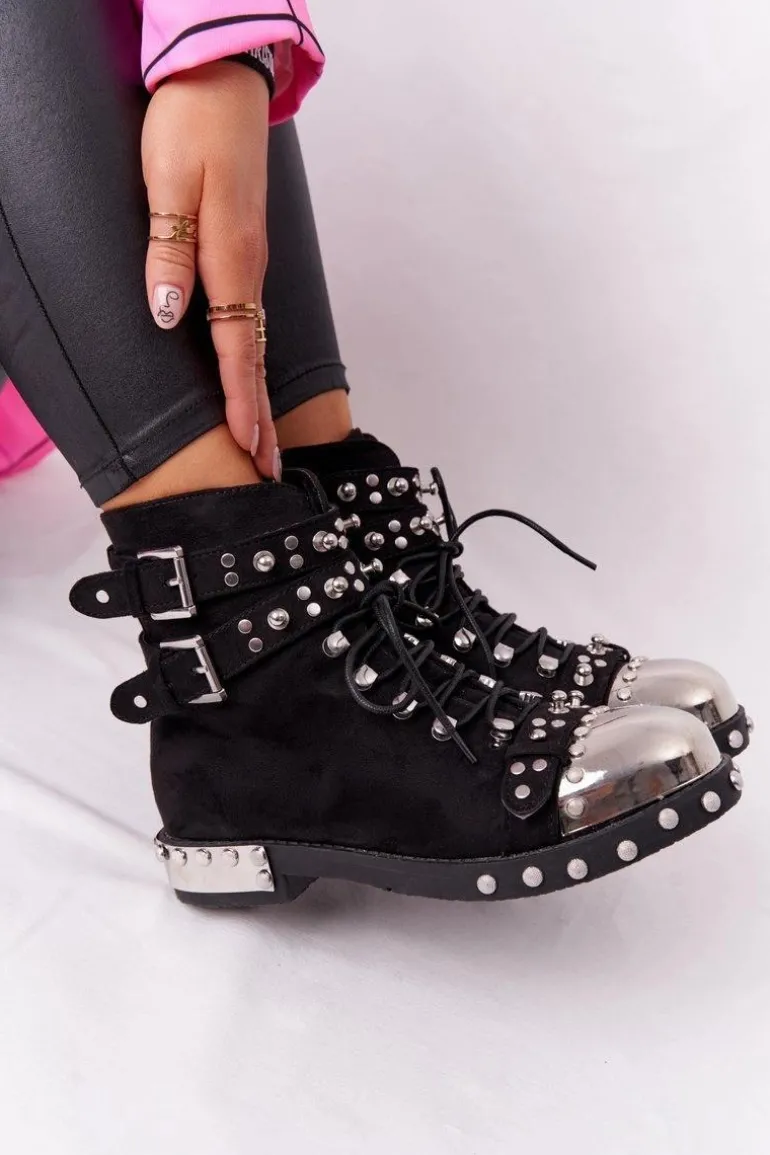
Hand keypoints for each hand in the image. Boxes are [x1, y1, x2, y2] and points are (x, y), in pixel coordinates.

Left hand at [142, 61, 276, 477]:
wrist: (223, 80)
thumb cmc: (191, 124)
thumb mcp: (168, 184)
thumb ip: (169, 253)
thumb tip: (169, 316)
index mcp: (230, 258)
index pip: (237, 348)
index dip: (242, 402)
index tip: (248, 448)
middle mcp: (248, 268)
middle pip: (256, 358)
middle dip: (263, 418)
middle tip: (269, 470)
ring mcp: (249, 261)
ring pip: (255, 344)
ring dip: (259, 397)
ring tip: (262, 442)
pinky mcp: (242, 251)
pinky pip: (249, 321)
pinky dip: (252, 362)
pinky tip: (250, 380)